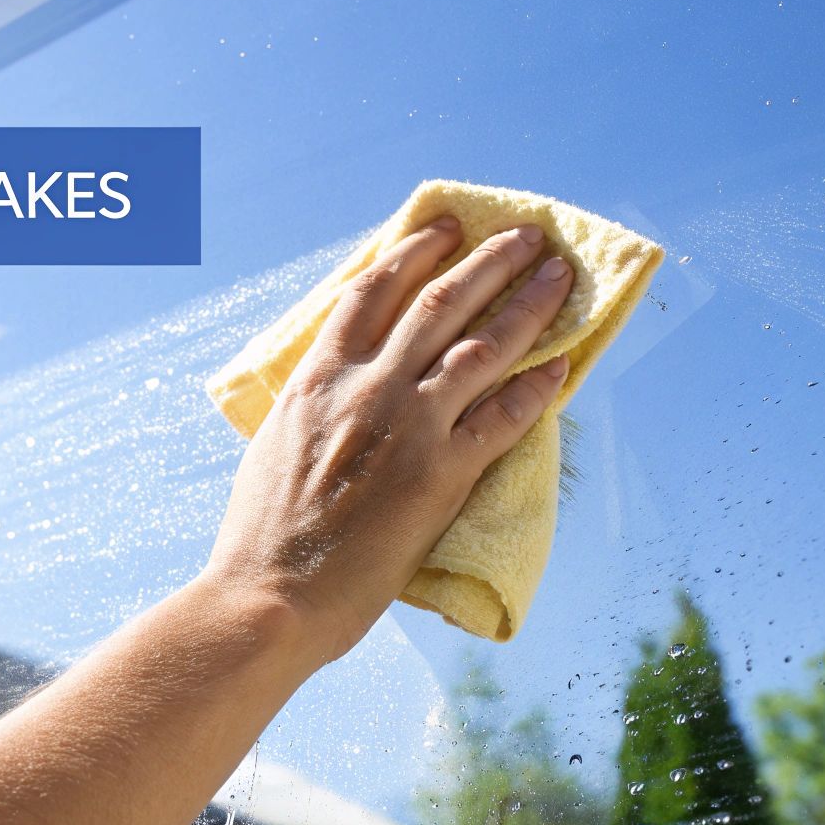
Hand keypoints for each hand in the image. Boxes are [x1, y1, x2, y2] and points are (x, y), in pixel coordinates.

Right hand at [204, 218, 572, 668]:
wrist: (269, 594)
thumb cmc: (261, 537)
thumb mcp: (274, 447)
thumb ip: (311, 409)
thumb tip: (328, 395)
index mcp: (317, 380)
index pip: (372, 293)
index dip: (413, 253)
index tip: (443, 229)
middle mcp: (366, 389)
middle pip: (438, 303)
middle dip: (488, 262)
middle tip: (524, 238)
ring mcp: (408, 428)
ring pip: (481, 347)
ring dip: (526, 305)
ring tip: (557, 279)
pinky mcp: (441, 475)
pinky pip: (503, 417)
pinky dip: (537, 387)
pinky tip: (563, 364)